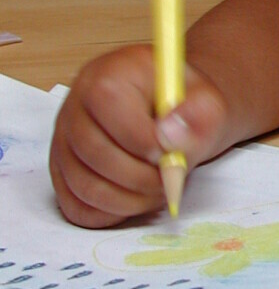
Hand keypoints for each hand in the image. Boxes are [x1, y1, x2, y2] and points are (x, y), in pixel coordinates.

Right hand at [49, 45, 228, 227]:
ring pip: (84, 187)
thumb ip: (199, 116)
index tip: (171, 154)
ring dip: (130, 200)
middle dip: (142, 178)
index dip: (143, 139)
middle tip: (171, 180)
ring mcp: (63, 142)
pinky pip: (77, 208)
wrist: (171, 115)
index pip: (109, 104)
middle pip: (95, 153)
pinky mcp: (61, 173)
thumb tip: (171, 138)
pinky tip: (137, 198)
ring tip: (159, 189)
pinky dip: (111, 213)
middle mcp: (75, 106)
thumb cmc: (184, 107)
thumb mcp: (206, 102)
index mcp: (107, 75)